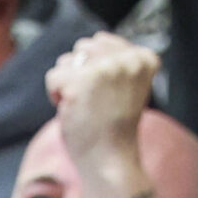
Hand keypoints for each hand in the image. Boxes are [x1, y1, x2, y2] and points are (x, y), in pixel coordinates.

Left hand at [48, 32, 159, 172]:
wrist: (109, 157)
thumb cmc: (112, 125)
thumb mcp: (125, 85)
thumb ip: (116, 60)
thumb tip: (93, 40)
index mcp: (144, 58)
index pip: (102, 40)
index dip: (94, 69)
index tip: (107, 94)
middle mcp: (129, 59)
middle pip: (82, 48)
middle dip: (78, 73)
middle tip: (93, 101)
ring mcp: (106, 69)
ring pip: (66, 61)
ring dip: (66, 84)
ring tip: (85, 105)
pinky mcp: (81, 81)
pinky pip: (53, 76)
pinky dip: (55, 95)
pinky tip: (72, 110)